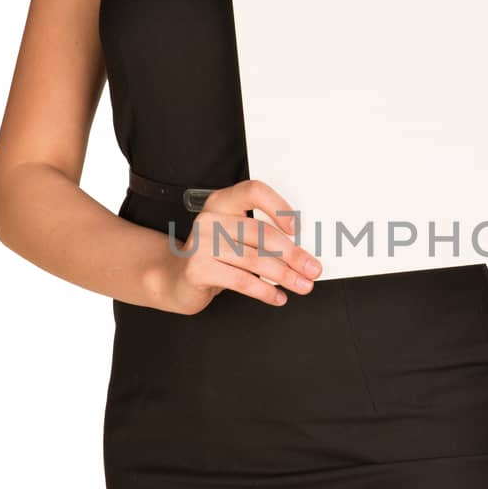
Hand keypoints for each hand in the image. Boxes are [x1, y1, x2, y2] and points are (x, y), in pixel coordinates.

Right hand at [162, 178, 322, 315]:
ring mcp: (201, 243)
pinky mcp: (198, 269)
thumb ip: (260, 236)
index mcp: (222, 202)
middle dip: (293, 254)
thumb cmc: (214, 256)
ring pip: (255, 260)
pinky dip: (265, 291)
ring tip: (302, 285)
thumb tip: (302, 252)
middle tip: (312, 268)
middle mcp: (211, 218)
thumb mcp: (235, 237)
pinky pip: (241, 281)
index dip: (278, 206)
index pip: (254, 191)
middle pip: (261, 233)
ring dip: (285, 276)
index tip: (297, 228)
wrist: (175, 278)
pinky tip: (277, 297)